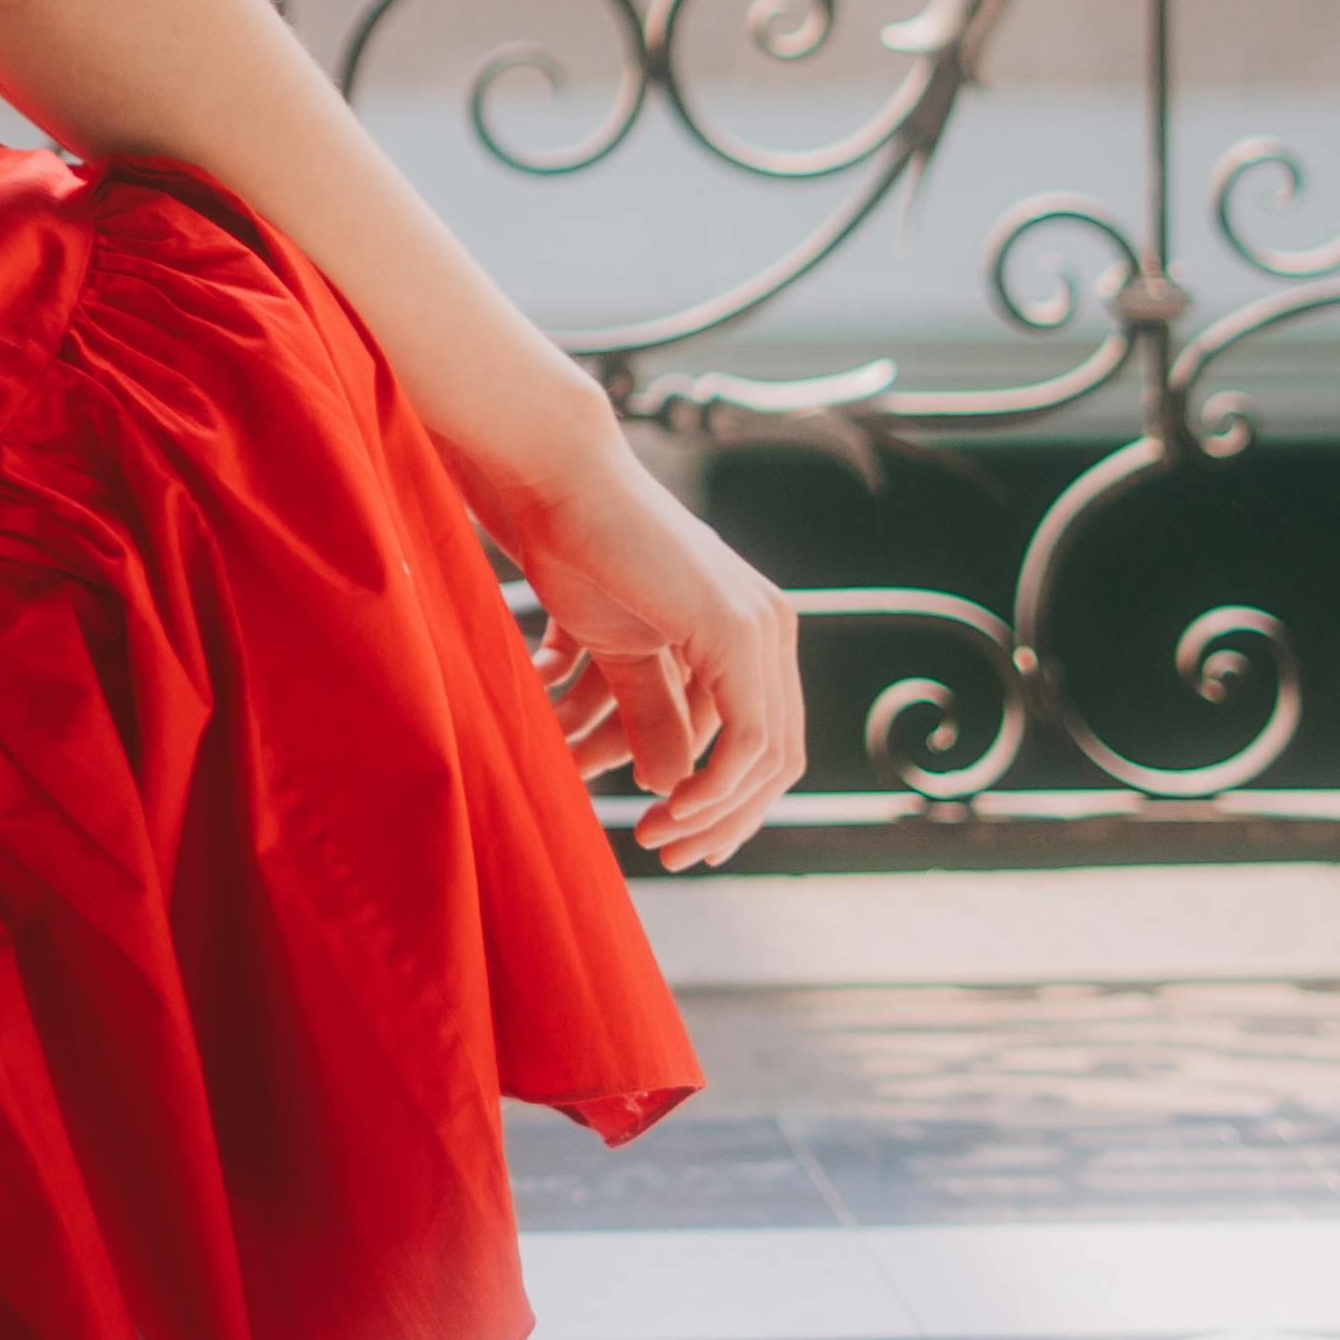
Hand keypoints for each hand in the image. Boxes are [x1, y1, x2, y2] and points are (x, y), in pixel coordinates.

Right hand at [508, 429, 806, 877]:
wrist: (560, 483)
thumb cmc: (580, 552)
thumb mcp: (624, 654)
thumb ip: (655, 713)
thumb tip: (675, 787)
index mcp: (753, 630)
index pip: (768, 743)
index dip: (729, 805)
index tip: (675, 841)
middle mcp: (773, 628)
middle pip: (779, 760)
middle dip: (726, 821)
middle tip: (672, 856)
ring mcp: (763, 627)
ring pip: (769, 760)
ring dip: (715, 814)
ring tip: (658, 840)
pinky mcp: (737, 631)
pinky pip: (749, 740)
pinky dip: (715, 787)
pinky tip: (671, 808)